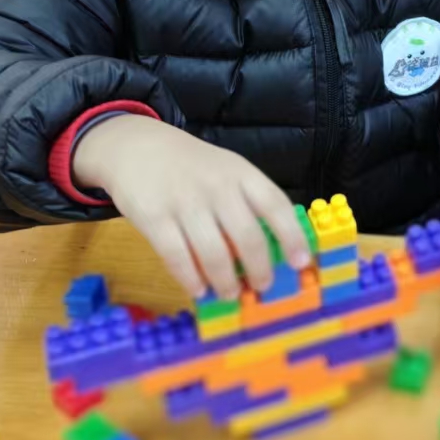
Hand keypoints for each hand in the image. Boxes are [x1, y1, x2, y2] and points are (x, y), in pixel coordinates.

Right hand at [72, 114, 310, 299]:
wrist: (138, 146)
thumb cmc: (193, 166)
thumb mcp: (228, 170)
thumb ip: (248, 201)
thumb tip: (272, 248)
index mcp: (242, 174)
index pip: (275, 205)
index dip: (292, 236)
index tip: (301, 262)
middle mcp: (217, 187)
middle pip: (247, 236)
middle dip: (259, 268)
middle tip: (262, 286)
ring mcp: (185, 202)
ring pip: (214, 252)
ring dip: (226, 281)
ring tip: (230, 293)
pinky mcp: (154, 217)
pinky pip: (177, 256)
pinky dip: (191, 279)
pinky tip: (199, 289)